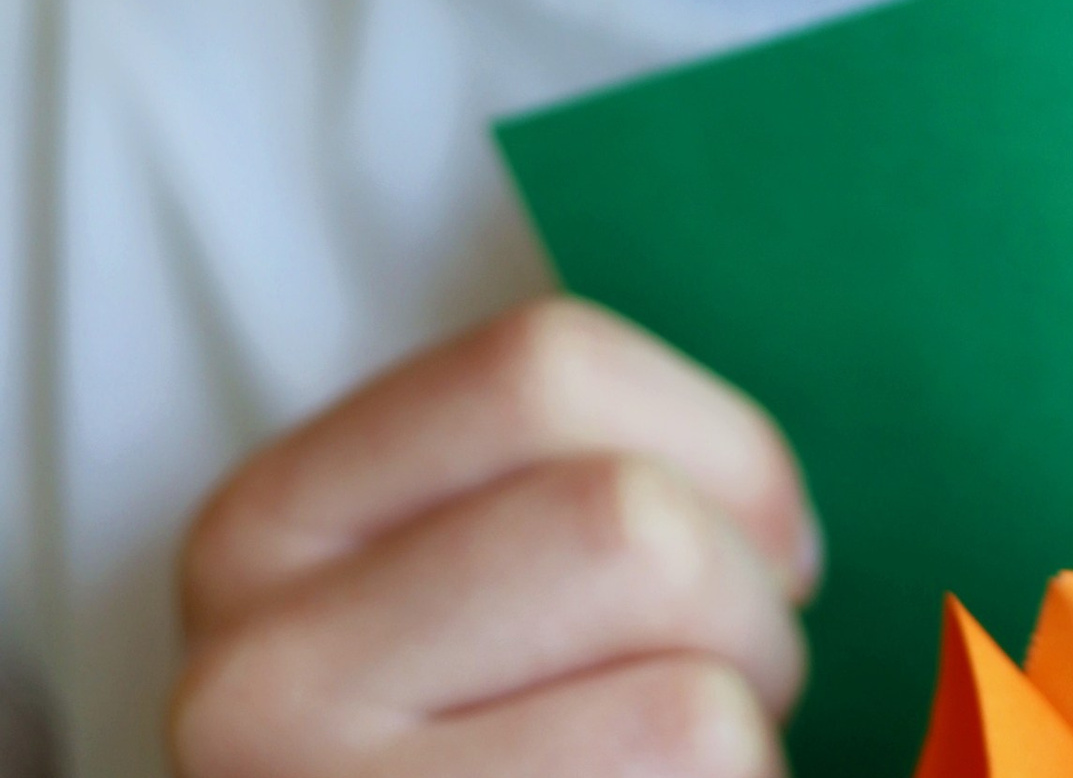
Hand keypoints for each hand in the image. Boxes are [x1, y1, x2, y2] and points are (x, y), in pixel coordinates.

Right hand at [169, 298, 818, 776]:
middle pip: (624, 523)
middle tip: (741, 690)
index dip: (720, 440)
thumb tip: (787, 539)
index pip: (542, 367)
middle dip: (748, 604)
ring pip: (681, 704)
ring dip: (746, 736)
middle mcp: (254, 672)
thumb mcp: (452, 600)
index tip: (778, 540)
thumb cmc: (485, 752)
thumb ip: (566, 497)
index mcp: (271, 524)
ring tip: (695, 773)